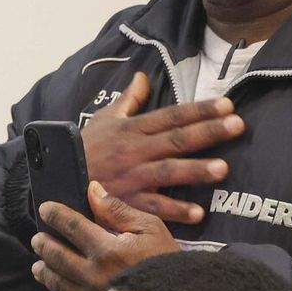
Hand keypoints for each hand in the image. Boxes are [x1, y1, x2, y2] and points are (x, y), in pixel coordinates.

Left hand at [31, 181, 180, 290]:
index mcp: (107, 249)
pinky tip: (56, 280)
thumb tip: (93, 191)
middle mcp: (93, 273)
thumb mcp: (150, 228)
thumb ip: (118, 210)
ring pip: (55, 280)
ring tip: (39, 262)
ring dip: (44, 268)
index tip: (45, 208)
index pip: (71, 226)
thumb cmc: (167, 262)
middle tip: (37, 237)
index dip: (55, 215)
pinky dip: (57, 286)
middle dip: (43, 243)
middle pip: (56, 254)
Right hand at [78, 70, 241, 224]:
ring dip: (195, 170)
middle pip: (176, 139)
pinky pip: (152, 206)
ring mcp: (131, 177)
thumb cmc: (82, 149)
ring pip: (167, 171)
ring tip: (223, 168)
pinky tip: (198, 214)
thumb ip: (128, 99)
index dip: (199, 109)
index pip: (171, 116)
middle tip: (237, 125)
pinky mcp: (125, 202)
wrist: (54, 179)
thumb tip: (143, 76)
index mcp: (132, 129)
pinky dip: (174, 211)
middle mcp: (135, 151)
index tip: (227, 104)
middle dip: (208, 132)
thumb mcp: (103, 119)